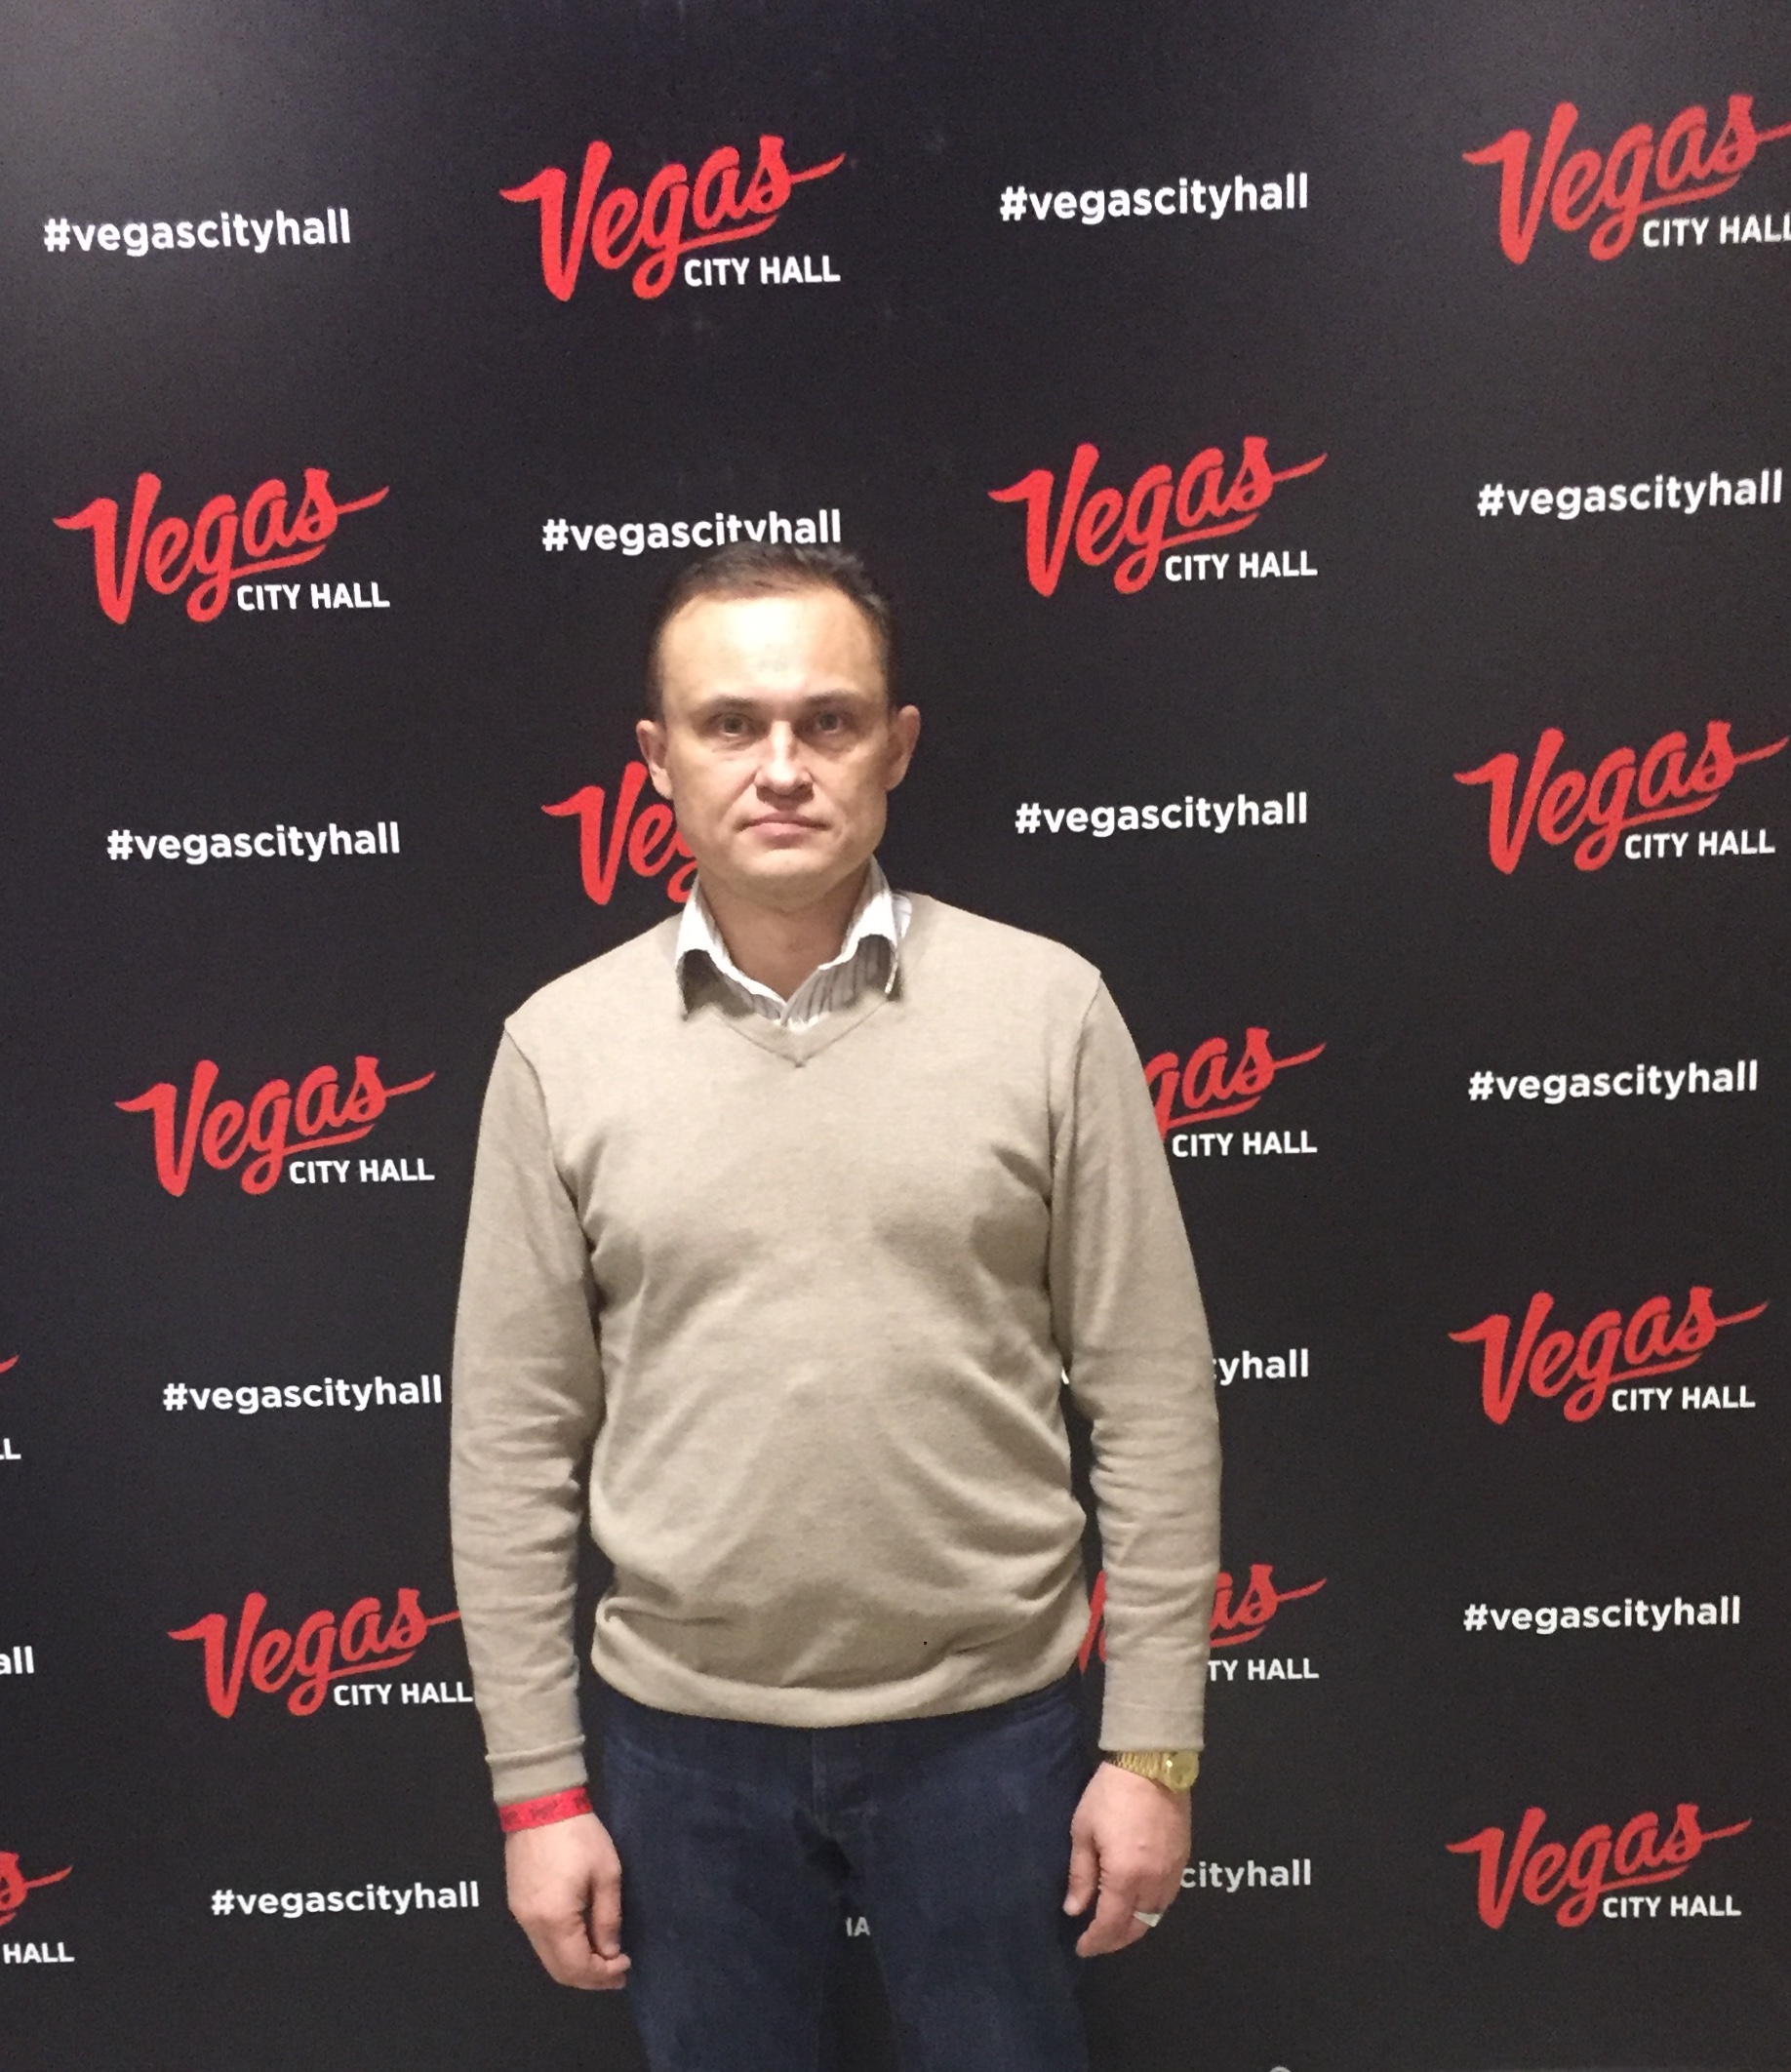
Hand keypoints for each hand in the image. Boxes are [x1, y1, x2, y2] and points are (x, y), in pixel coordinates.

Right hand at [505, 1812, 630, 1988]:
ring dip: (575, 1965)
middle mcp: (532, 1925)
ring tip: (604, 1958)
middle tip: (617, 1971)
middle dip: (590, 1977)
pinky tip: (581, 1939)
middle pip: (559, 1971)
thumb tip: (611, 1952)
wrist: (540, 1803)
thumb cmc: (579, 1835)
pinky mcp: (517, 1904)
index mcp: (555, 1919)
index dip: (603, 1975)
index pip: (578, 1967)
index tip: (626, 1967)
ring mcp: (520, 1916)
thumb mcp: (606, 1874)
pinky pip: (539, 1941)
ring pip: (547, 1958)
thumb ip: (608, 1918)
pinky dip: (561, 1949)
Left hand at [1062, 1762, 1190, 1956]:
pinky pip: (1168, 1898)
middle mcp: (1153, 1883)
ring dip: (1135, 1926)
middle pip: (1137, 1928)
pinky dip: (1151, 1908)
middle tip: (1096, 1940)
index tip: (1081, 1947)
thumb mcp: (1084, 1831)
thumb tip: (1074, 1910)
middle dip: (1115, 1940)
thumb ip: (1080, 1875)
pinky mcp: (1184, 1860)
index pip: (1111, 1925)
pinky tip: (1137, 1902)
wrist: (1152, 1763)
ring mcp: (1172, 1873)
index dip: (1095, 1941)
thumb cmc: (1110, 1794)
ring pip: (1155, 1916)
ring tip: (1114, 1924)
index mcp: (1125, 1877)